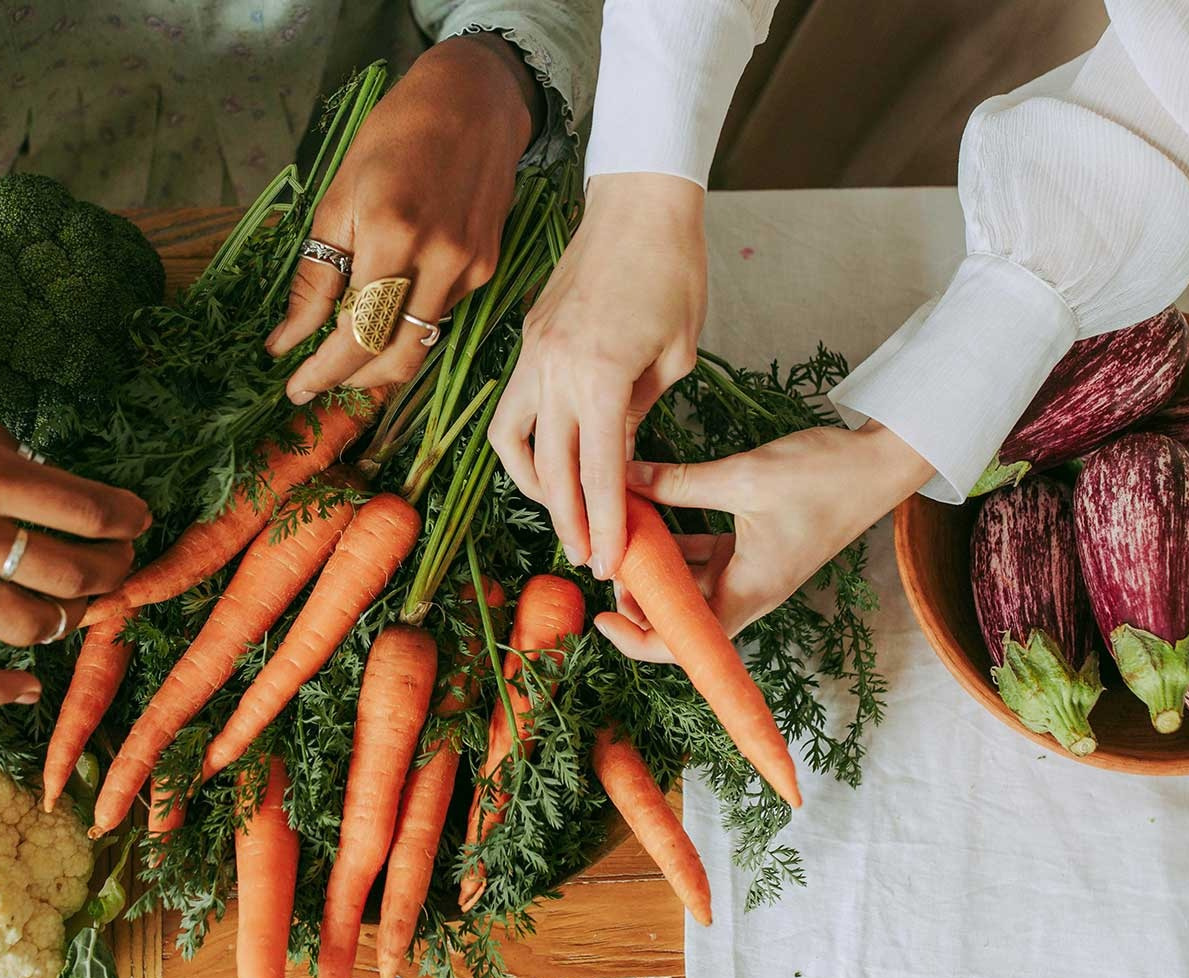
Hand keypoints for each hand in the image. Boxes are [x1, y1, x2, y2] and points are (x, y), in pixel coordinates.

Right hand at [0, 352, 148, 706]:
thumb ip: (13, 461)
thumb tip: (60, 496)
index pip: (84, 508)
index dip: (127, 518)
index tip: (139, 519)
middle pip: (69, 572)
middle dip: (112, 570)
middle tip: (120, 562)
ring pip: (28, 625)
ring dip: (70, 621)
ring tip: (78, 606)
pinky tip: (29, 688)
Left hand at [272, 32, 539, 399]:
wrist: (473, 100)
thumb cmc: (395, 135)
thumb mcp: (339, 198)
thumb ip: (316, 276)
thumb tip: (288, 339)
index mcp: (394, 236)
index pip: (358, 336)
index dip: (324, 373)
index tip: (296, 387)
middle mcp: (442, 261)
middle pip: (396, 358)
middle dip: (352, 380)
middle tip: (315, 381)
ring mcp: (472, 268)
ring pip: (420, 341)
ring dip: (378, 356)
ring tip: (341, 349)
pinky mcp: (488, 267)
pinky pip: (440, 314)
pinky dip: (406, 322)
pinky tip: (385, 306)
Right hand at [491, 171, 707, 579]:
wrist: (639, 204)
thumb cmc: (674, 272)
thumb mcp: (675, 355)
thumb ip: (640, 413)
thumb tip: (618, 457)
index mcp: (600, 376)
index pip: (600, 472)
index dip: (605, 525)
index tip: (609, 561)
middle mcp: (555, 369)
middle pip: (551, 469)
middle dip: (569, 521)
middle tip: (586, 557)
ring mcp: (533, 354)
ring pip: (513, 441)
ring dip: (534, 486)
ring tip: (561, 513)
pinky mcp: (527, 340)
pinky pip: (514, 406)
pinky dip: (525, 442)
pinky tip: (547, 459)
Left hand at [595, 423, 935, 662]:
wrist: (880, 464)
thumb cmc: (824, 476)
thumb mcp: (743, 477)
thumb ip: (678, 483)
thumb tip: (620, 479)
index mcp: (749, 592)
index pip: (683, 644)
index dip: (636, 640)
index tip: (601, 615)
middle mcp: (748, 592)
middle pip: (679, 618)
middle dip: (638, 596)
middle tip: (607, 556)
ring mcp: (749, 572)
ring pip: (687, 586)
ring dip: (653, 567)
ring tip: (620, 535)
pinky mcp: (752, 549)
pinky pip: (702, 558)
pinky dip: (674, 543)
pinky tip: (647, 514)